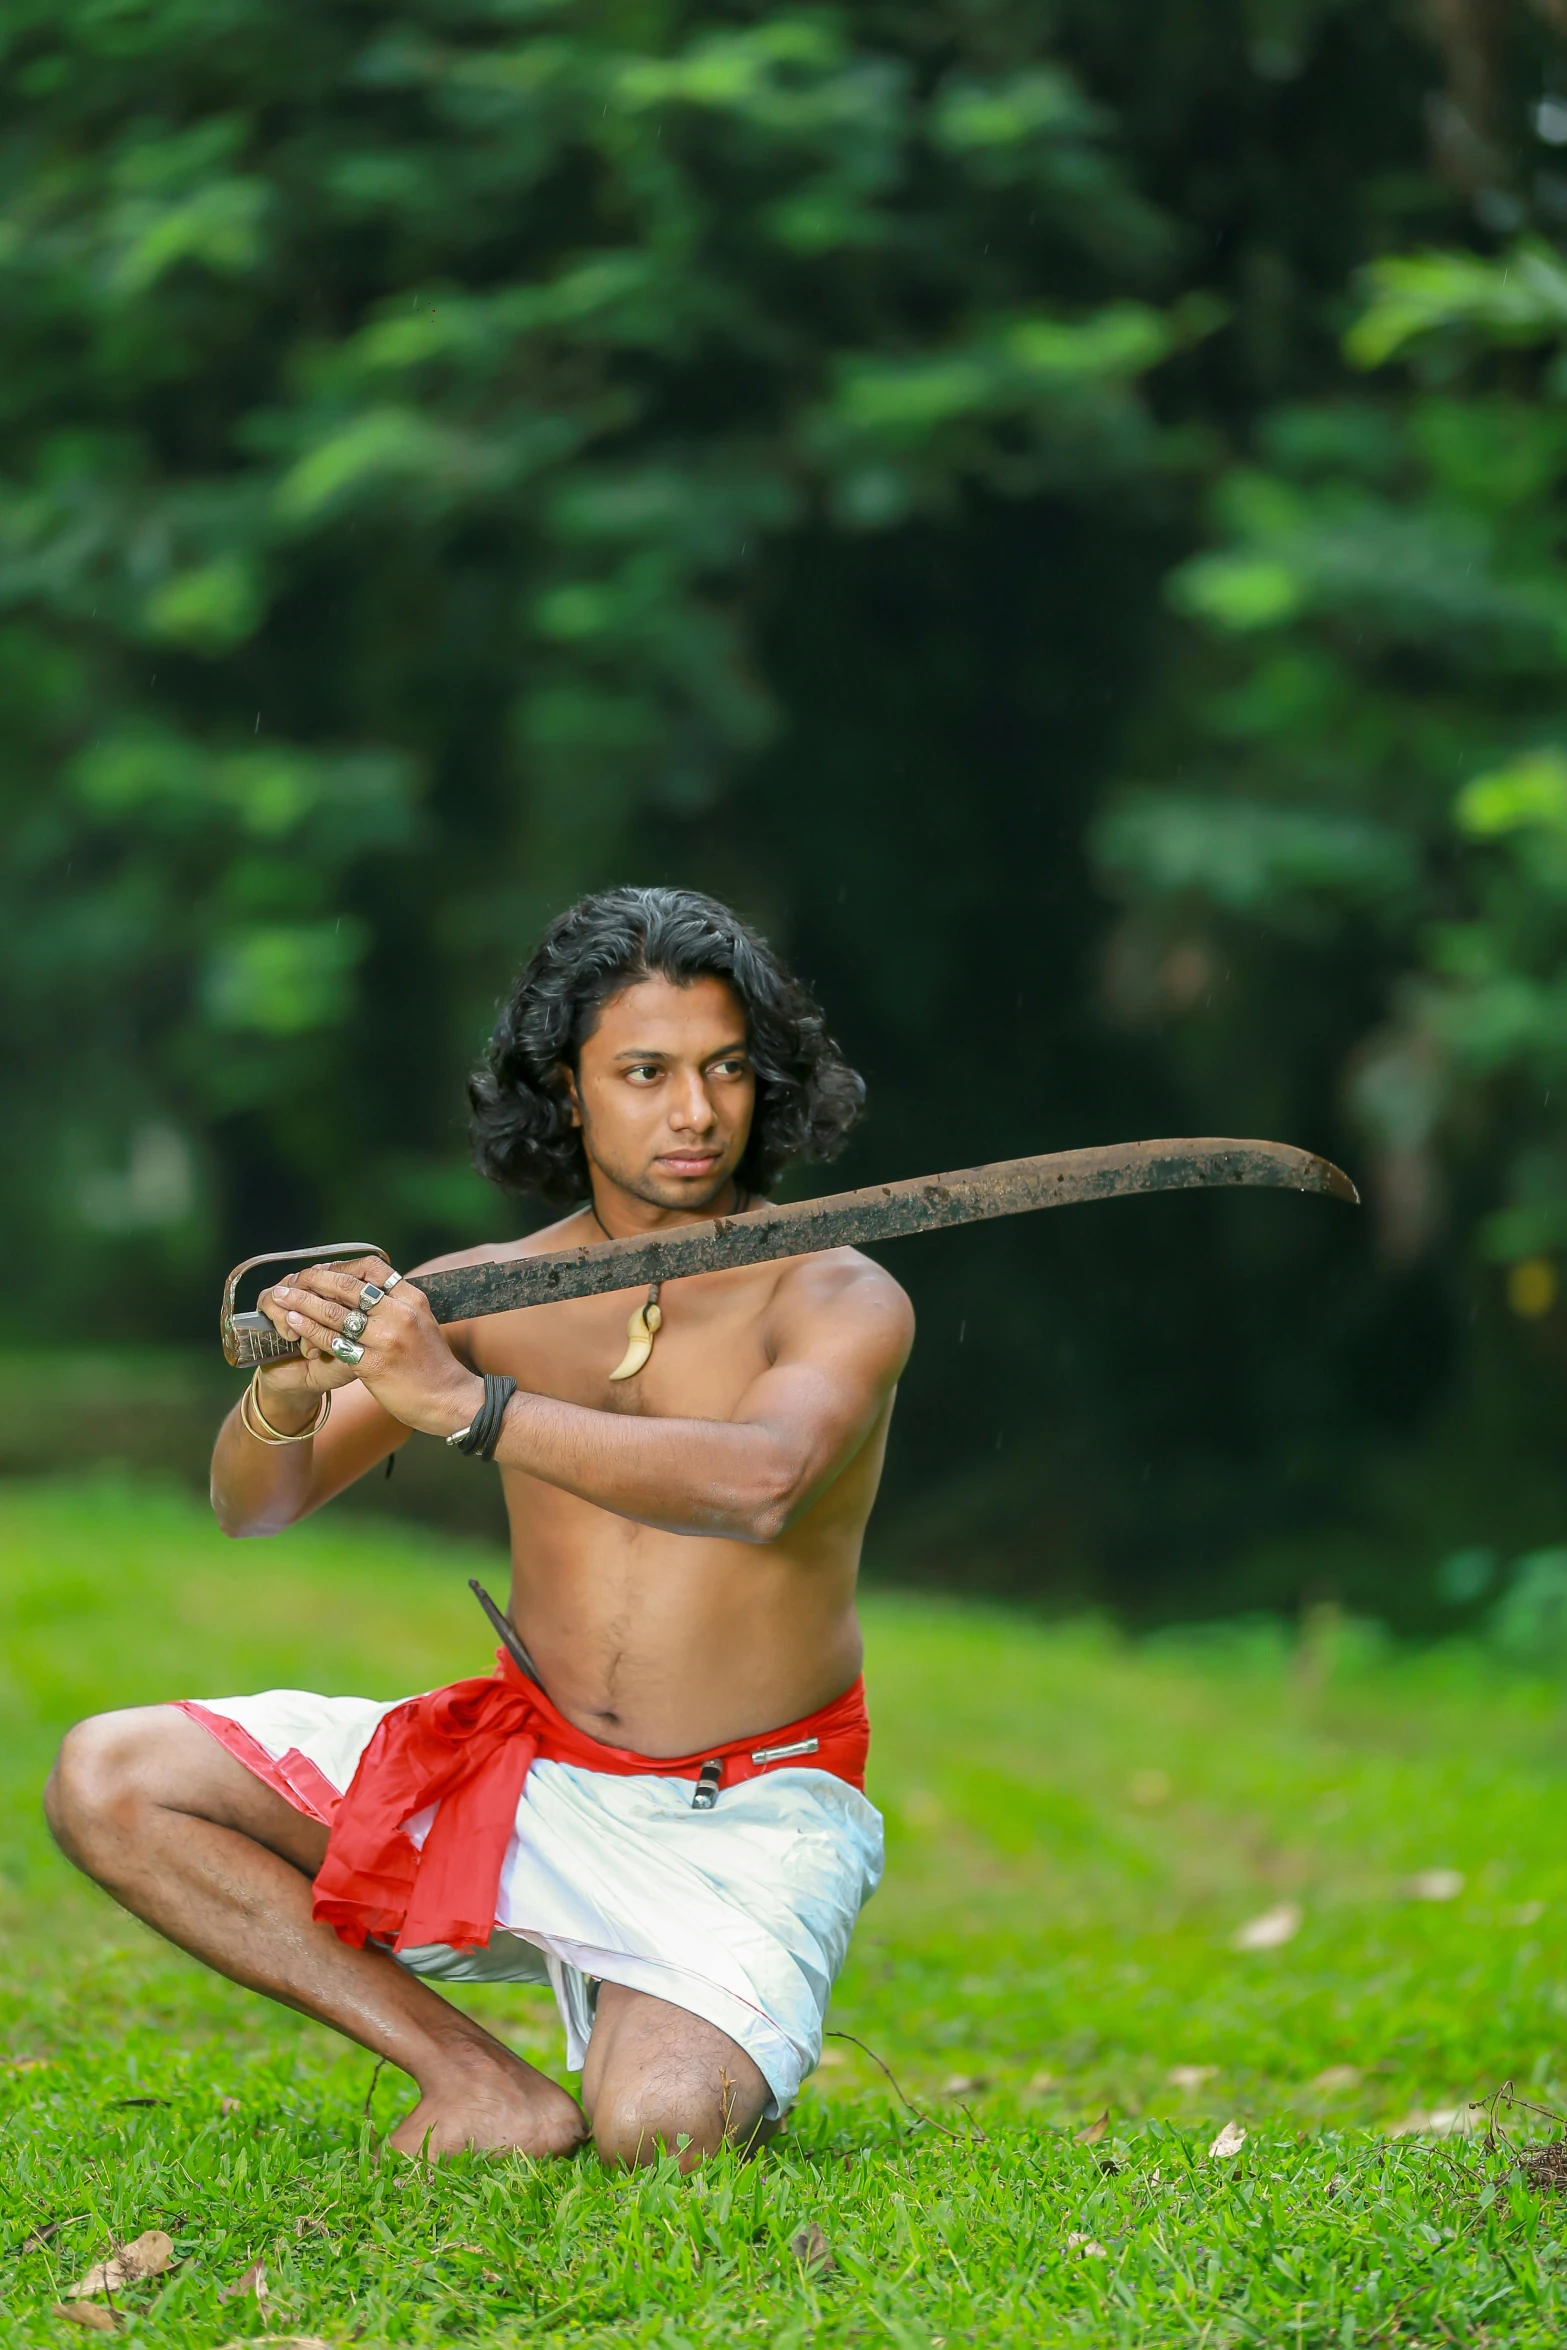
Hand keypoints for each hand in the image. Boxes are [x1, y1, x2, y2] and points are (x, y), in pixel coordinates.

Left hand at [261, 1257, 482, 1437]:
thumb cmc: (433, 1364)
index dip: (342, 1266)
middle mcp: (399, 1313)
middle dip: (315, 1280)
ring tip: (282, 1297)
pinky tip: (294, 1324)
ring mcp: (386, 1338)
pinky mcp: (373, 1364)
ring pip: (335, 1313)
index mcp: (412, 1299)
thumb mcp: (423, 1323)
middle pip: (348, 1286)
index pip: (372, 1269)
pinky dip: (310, 1330)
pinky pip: (333, 1342)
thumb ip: (399, 1306)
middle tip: (294, 1279)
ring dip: (303, 1302)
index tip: (323, 1269)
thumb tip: (371, 1291)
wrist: (448, 1399)